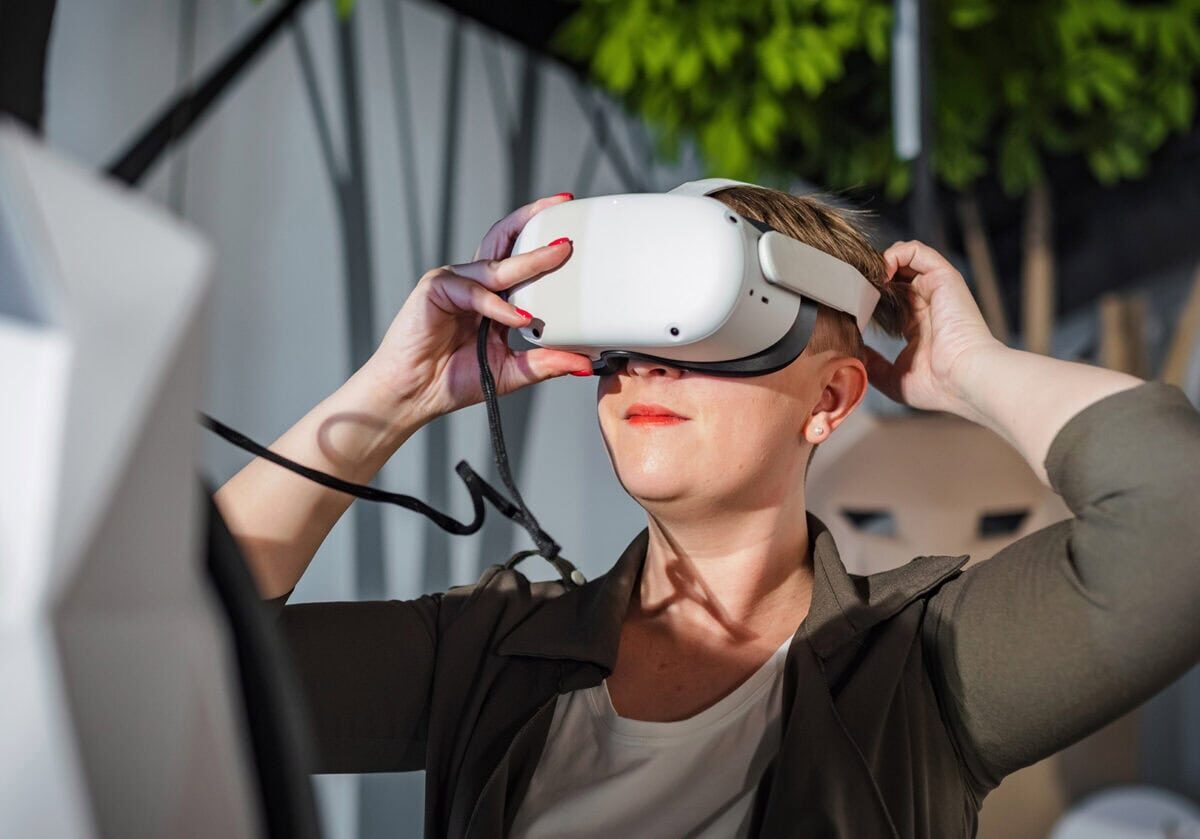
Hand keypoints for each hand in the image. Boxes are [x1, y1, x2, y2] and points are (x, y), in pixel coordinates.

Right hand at [366, 193, 593, 422]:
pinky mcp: (435, 289)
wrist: (412, 395)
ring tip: (558, 254)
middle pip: (505, 239)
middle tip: (563, 207)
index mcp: (491, 297)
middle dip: (534, 218)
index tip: (573, 231)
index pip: (519, 256)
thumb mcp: (511, 371)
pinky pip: (474, 291)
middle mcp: (474, 283)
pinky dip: (498, 305)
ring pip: (496, 264)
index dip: (544, 240)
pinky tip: (518, 317)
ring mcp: (454, 283)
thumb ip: (545, 363)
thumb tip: (583, 362)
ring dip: (530, 260)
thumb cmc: (450, 379)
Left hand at [864, 240, 1002, 414]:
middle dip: (870, 278)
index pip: (890, 301)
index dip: (867, 299)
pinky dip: (894, 255)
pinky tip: (880, 275)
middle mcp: (928, 303)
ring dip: (879, 264)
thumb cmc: (937, 386)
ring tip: (864, 281)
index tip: (847, 307)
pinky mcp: (943, 277)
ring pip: (904, 259)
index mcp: (918, 325)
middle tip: (849, 290)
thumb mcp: (894, 379)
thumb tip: (855, 355)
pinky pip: (916, 250)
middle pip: (895, 277)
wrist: (965, 379)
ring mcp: (936, 289)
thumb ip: (874, 365)